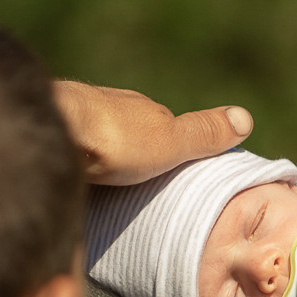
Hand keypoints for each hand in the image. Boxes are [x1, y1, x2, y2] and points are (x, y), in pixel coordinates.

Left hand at [53, 80, 252, 184]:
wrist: (52, 130)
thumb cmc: (114, 139)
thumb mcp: (170, 141)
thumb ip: (202, 133)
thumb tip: (247, 117)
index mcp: (140, 108)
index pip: (163, 125)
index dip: (173, 145)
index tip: (176, 169)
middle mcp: (108, 107)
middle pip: (129, 132)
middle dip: (135, 154)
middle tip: (141, 185)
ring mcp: (76, 119)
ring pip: (98, 141)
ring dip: (104, 160)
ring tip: (108, 189)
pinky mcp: (50, 136)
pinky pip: (71, 152)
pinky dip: (79, 164)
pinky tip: (76, 181)